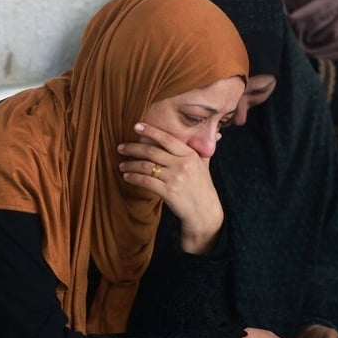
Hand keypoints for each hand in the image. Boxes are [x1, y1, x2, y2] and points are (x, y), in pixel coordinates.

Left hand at [118, 122, 223, 252]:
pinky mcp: (168, 192)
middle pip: (152, 151)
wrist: (205, 212)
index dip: (151, 131)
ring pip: (146, 166)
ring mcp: (175, 178)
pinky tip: (127, 176)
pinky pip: (145, 181)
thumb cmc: (202, 187)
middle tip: (121, 147)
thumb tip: (216, 134)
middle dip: (133, 148)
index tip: (137, 126)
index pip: (167, 139)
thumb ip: (203, 150)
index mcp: (190, 155)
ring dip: (130, 164)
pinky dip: (133, 178)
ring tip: (121, 165)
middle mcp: (183, 164)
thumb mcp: (205, 166)